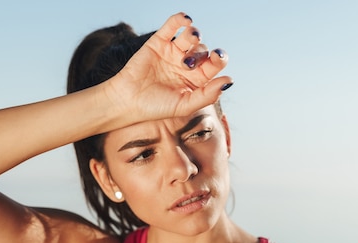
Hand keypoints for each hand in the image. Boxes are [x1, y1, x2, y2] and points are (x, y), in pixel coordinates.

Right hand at [104, 12, 231, 122]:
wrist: (128, 100)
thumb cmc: (156, 107)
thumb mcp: (185, 105)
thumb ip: (208, 95)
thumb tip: (229, 80)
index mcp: (196, 80)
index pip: (214, 65)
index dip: (219, 58)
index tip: (217, 58)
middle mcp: (186, 64)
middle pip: (203, 50)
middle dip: (200, 54)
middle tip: (187, 64)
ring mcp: (173, 52)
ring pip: (191, 36)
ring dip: (193, 36)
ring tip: (187, 44)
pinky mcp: (158, 42)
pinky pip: (172, 25)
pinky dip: (180, 19)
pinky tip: (186, 20)